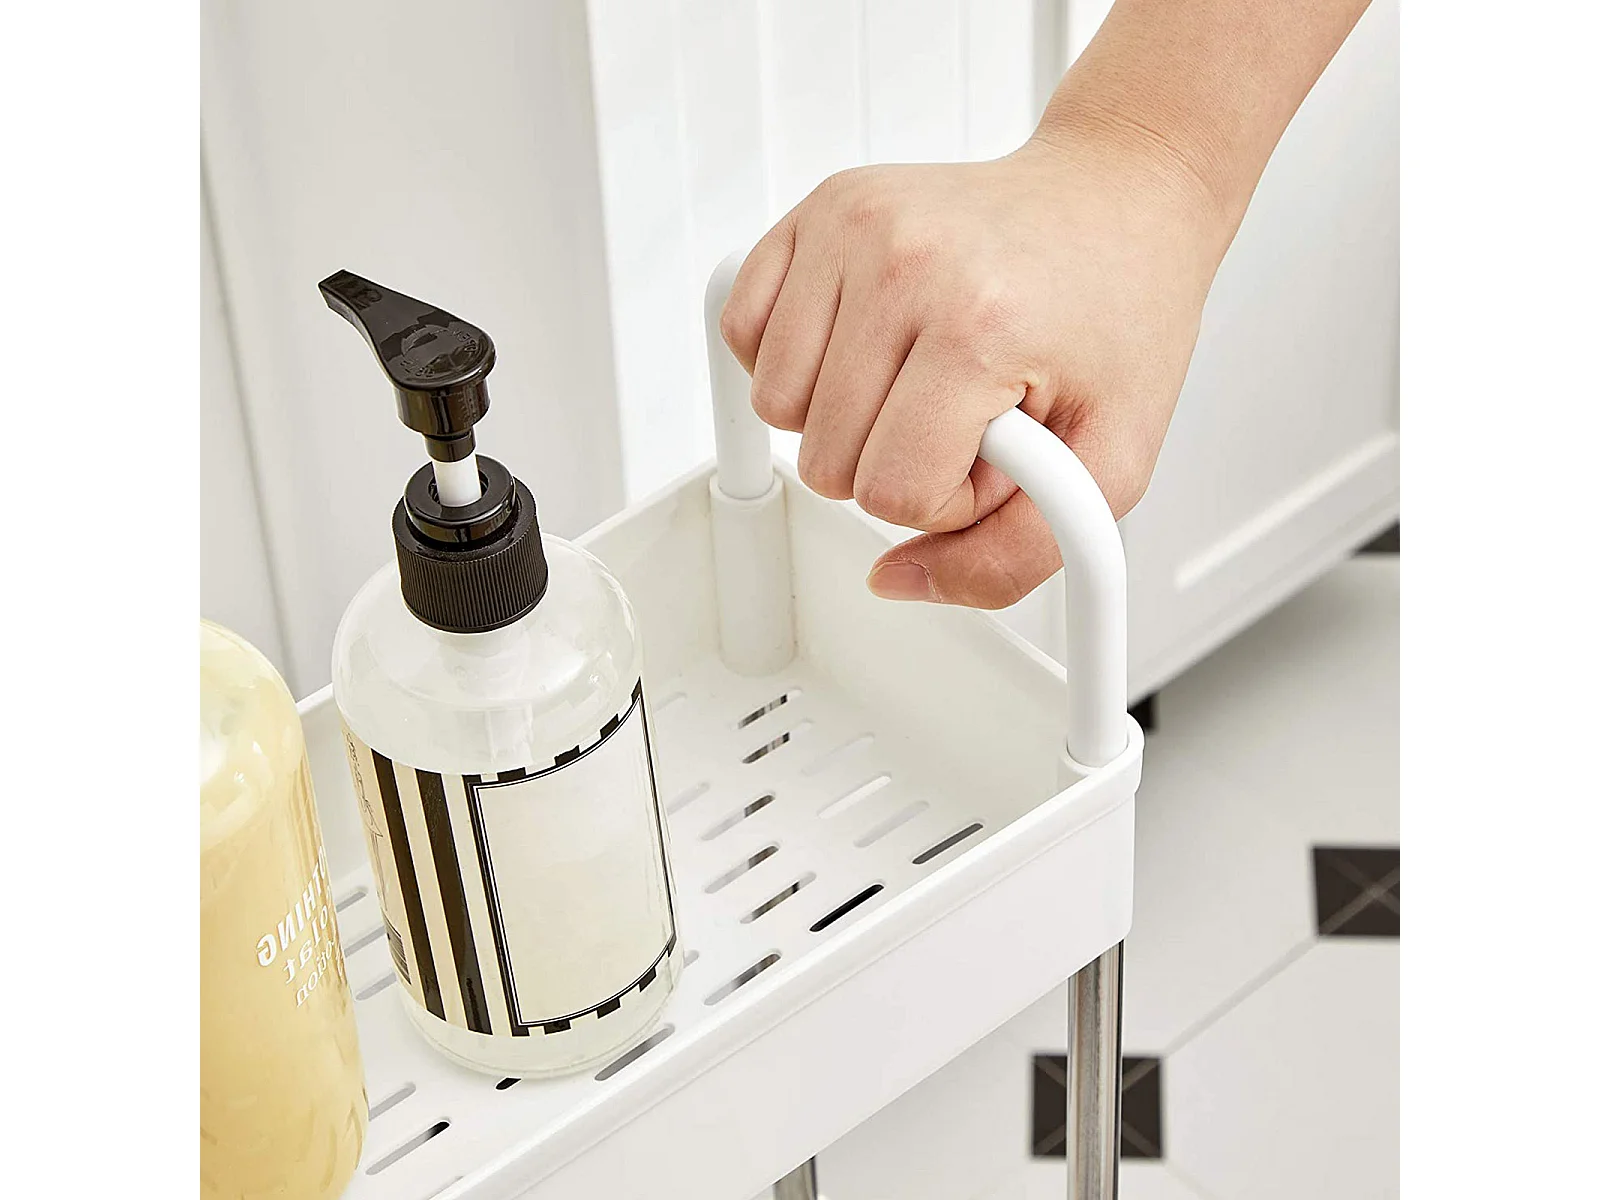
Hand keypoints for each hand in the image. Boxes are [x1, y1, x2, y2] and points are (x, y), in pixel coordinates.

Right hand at [720, 129, 1228, 607]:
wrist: (1120, 199)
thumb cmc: (1118, 316)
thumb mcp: (1110, 465)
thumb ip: (1010, 559)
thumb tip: (896, 580)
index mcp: (978, 327)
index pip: (892, 494)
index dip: (947, 500)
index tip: (997, 450)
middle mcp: (902, 264)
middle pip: (826, 460)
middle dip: (898, 460)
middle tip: (968, 409)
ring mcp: (850, 227)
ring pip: (775, 407)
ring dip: (842, 417)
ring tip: (920, 375)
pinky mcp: (819, 210)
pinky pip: (744, 333)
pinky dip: (794, 362)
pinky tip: (864, 347)